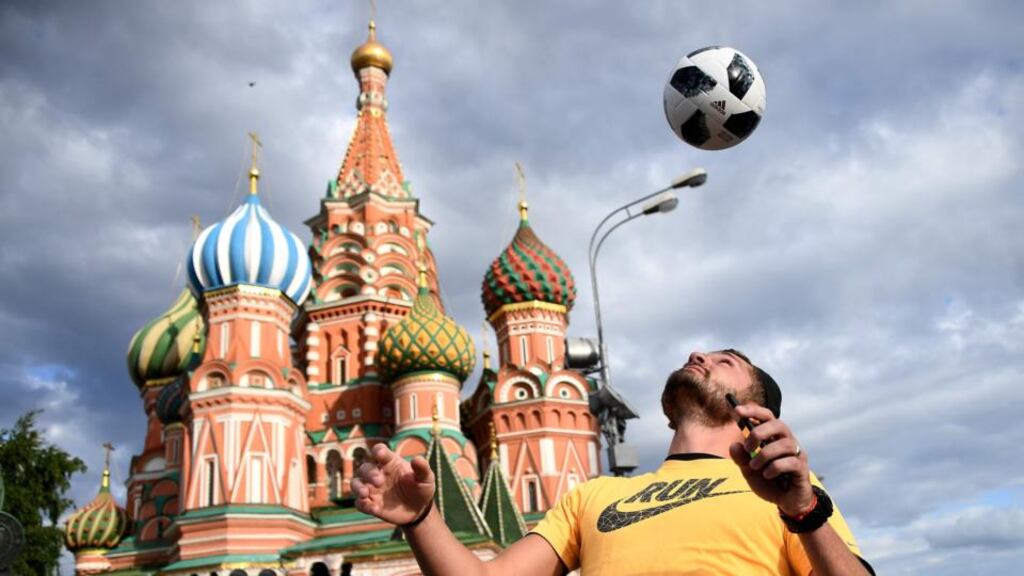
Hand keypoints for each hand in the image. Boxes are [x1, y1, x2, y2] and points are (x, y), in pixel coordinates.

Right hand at [352, 443, 434, 524]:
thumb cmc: (421, 488)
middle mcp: (378, 473)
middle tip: (379, 481)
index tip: (379, 454)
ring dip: (358, 487)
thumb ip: (422, 469)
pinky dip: (364, 505)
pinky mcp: (370, 504)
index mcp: (390, 462)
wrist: (418, 510)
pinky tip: (374, 508)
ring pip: (356, 483)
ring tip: (365, 493)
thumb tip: (417, 459)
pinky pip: (360, 503)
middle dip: (369, 474)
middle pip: (365, 468)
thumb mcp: (426, 478)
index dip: (378, 451)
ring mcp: (372, 489)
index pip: (379, 451)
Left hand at [727, 402, 813, 516]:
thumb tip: (734, 445)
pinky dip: (775, 467)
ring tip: (755, 466)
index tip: (736, 411)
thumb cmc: (769, 481)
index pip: (767, 416)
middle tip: (748, 446)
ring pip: (784, 444)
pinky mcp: (802, 469)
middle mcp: (787, 442)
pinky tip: (767, 474)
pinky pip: (790, 462)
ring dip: (765, 454)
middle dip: (759, 432)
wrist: (786, 503)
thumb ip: (741, 458)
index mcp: (774, 438)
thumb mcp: (749, 471)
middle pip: (778, 424)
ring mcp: (797, 454)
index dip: (753, 411)